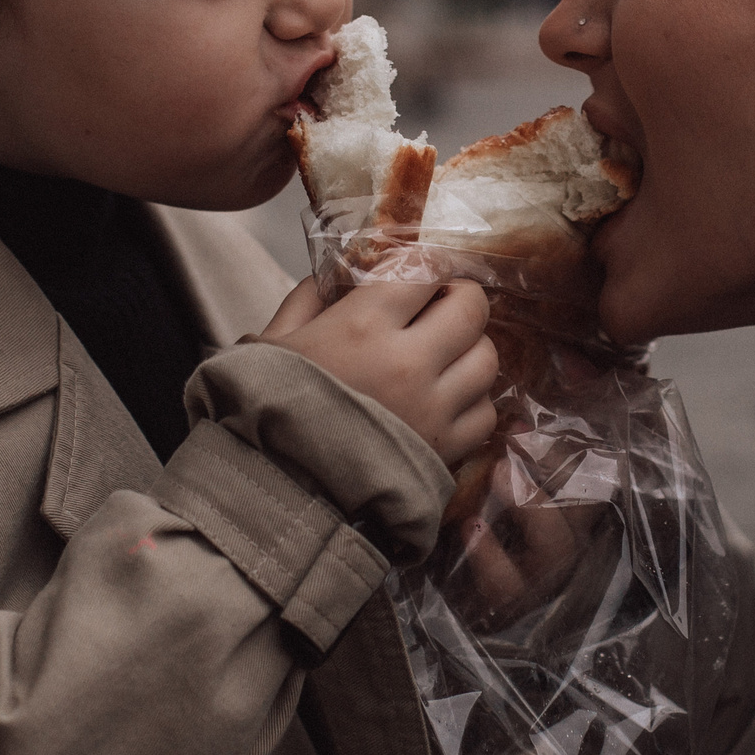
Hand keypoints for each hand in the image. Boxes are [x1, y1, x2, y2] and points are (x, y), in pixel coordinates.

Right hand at [260, 277, 499, 466]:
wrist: (276, 490)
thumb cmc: (267, 409)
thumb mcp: (274, 340)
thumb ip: (310, 297)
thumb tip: (341, 273)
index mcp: (364, 326)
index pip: (425, 268)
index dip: (427, 264)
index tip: (420, 271)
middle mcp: (408, 363)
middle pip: (472, 309)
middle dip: (459, 298)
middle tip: (440, 306)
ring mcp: (433, 409)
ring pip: (487, 359)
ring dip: (470, 350)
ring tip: (445, 355)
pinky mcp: (445, 450)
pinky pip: (485, 412)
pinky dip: (472, 402)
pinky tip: (445, 400)